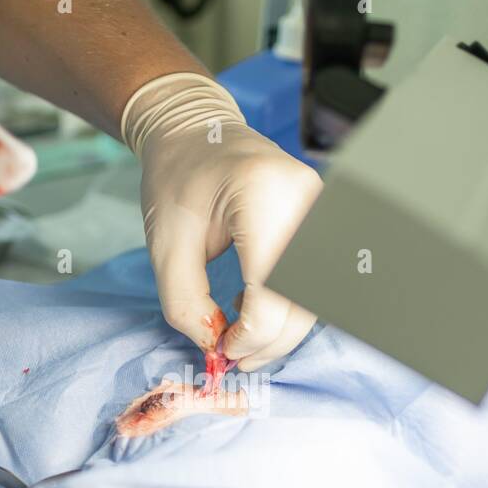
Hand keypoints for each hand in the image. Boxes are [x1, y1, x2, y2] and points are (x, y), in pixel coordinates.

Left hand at [122, 73, 321, 371]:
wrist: (196, 131)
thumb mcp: (166, 245)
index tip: (221, 351)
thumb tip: (214, 347)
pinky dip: (287, 307)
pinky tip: (252, 302)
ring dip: (279, 329)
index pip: (274, 292)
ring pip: (315, 298)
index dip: (249, 336)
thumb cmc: (176, 178)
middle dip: (269, 341)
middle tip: (232, 355)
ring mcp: (320, 208)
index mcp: (262, 196)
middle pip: (304, 302)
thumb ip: (185, 303)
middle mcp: (305, 199)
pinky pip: (313, 282)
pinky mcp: (322, 220)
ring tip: (237, 329)